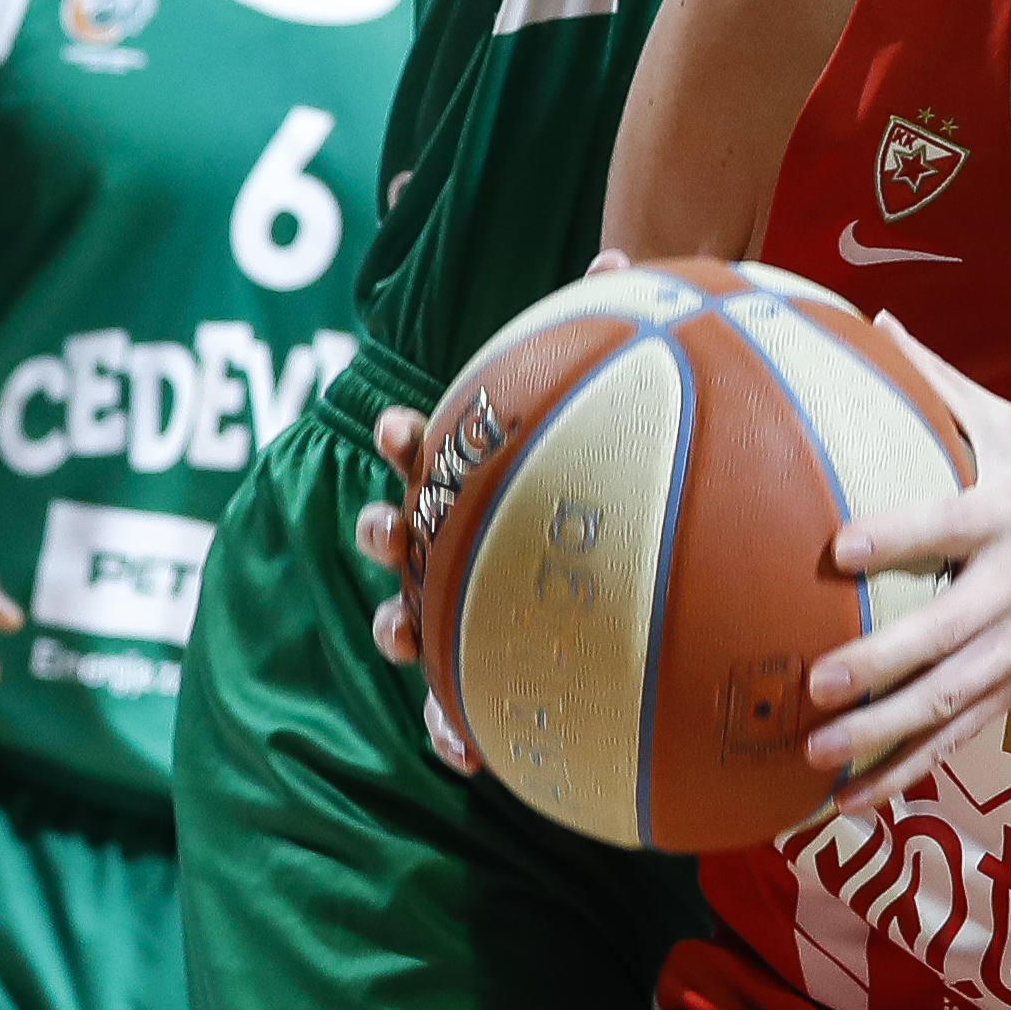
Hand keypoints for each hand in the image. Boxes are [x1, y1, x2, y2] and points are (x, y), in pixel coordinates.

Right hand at [356, 246, 635, 778]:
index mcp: (477, 483)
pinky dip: (455, 732)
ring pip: (409, 623)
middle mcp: (455, 544)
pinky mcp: (479, 677)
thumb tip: (621, 253)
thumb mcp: (611, 405)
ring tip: (404, 636)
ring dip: (401, 630)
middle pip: (402, 533)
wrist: (618, 571)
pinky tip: (471, 756)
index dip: (409, 440)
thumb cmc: (600, 471)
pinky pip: (456, 713)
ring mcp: (457, 610)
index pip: (428, 453)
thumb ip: (607, 330)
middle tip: (390, 523)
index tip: (403, 427)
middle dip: (389, 529)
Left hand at [803, 319, 1010, 813]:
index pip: (950, 524)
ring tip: (817, 753)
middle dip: (884, 661)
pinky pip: (958, 739)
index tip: (842, 549)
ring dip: (883, 731)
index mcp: (1010, 515)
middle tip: (817, 682)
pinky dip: (905, 771)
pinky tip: (851, 798)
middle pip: (946, 630)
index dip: (900, 536)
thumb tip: (873, 320)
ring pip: (949, 698)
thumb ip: (942, 384)